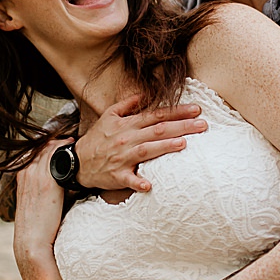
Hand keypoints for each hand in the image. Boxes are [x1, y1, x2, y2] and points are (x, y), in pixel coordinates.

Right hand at [13, 141, 66, 270]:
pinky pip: (56, 157)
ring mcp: (35, 175)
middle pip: (42, 146)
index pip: (35, 151)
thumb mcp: (36, 201)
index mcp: (21, 175)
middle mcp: (26, 172)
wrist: (32, 242)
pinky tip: (76, 149)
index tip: (62, 144)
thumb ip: (45, 188)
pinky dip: (65, 151)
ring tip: (76, 142)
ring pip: (49, 149)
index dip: (48, 146)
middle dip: (57, 142)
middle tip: (72, 139)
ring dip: (62, 144)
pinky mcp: (48, 182)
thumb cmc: (37, 225)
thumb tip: (61, 183)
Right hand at [76, 95, 207, 193]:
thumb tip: (145, 94)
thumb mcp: (108, 115)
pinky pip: (129, 179)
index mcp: (128, 124)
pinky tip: (150, 185)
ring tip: (184, 144)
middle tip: (202, 125)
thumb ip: (127, 104)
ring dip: (165, 147)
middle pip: (158, 130)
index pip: (156, 115)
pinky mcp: (118, 175)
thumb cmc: (97, 139)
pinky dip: (138, 182)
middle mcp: (127, 139)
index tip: (196, 109)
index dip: (177, 111)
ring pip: (147, 150)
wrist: (77, 161)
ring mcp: (123, 157)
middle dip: (181, 126)